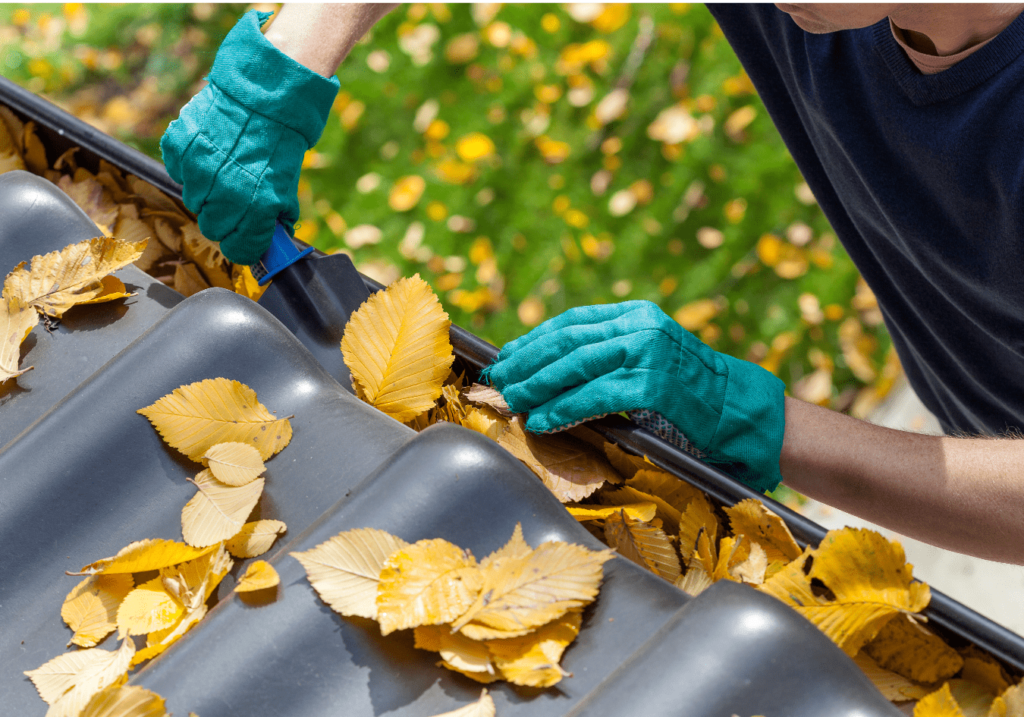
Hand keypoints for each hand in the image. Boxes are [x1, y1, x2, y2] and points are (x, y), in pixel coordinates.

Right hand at [160, 10, 339, 264]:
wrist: (263, 95)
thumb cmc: (279, 143)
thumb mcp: (287, 186)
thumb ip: (276, 218)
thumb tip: (273, 243)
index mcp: (256, 207)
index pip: (239, 250)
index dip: (244, 246)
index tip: (246, 240)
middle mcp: (225, 193)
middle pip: (213, 228)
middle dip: (225, 220)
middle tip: (236, 201)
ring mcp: (198, 170)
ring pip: (194, 201)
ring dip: (207, 192)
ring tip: (224, 170)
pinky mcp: (179, 148)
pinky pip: (178, 172)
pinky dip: (190, 167)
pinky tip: (209, 153)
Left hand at [483, 301, 786, 491]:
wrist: (742, 411)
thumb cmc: (692, 392)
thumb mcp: (651, 355)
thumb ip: (610, 353)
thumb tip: (552, 368)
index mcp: (637, 314)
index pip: (572, 321)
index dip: (534, 339)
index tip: (508, 357)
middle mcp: (640, 326)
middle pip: (567, 341)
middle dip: (527, 362)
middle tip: (500, 380)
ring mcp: (648, 353)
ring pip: (575, 366)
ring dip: (537, 386)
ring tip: (513, 400)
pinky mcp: (653, 386)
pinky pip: (594, 397)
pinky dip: (563, 409)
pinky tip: (543, 420)